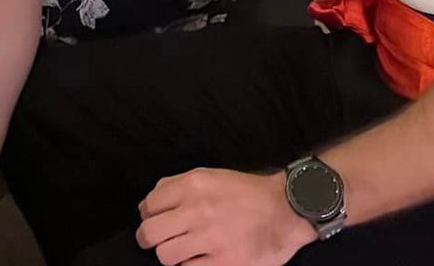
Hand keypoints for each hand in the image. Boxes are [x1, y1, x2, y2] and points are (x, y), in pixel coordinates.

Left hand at [136, 169, 313, 264]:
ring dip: (171, 254)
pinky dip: (191, 265)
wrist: (285, 209)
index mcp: (193, 186)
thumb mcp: (210, 176)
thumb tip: (149, 204)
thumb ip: (177, 186)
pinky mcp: (224, 262)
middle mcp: (198, 210)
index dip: (148, 216)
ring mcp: (210, 238)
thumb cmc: (247, 193)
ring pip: (165, 255)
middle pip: (150, 233)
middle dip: (149, 239)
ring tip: (184, 250)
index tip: (155, 221)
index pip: (148, 206)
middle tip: (159, 241)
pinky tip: (201, 258)